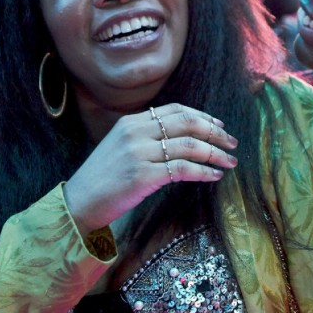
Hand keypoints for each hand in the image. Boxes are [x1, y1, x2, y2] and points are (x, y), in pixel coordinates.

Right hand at [63, 103, 238, 232]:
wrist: (80, 202)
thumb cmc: (104, 178)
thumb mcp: (121, 146)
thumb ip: (146, 136)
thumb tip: (184, 136)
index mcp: (131, 122)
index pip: (175, 110)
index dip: (202, 116)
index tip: (219, 125)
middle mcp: (135, 133)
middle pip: (187, 124)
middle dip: (215, 132)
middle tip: (232, 142)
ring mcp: (139, 154)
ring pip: (190, 146)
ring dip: (215, 153)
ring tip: (230, 161)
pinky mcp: (144, 176)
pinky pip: (184, 169)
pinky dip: (204, 171)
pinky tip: (215, 176)